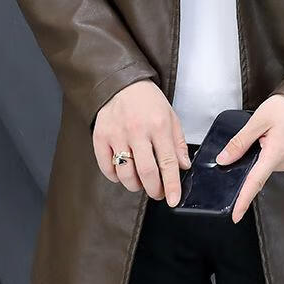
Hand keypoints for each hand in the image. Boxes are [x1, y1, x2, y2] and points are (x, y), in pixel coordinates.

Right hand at [92, 79, 190, 206]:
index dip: (171, 185)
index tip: (173, 200)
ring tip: (141, 183)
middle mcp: (137, 131)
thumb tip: (183, 166)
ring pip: (125, 174)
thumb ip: (177, 142)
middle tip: (157, 192)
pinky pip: (106, 167)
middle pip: (146, 172)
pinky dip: (115, 177)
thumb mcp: (170, 116)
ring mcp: (117, 135)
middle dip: (154, 189)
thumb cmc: (148, 100)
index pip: (168, 162)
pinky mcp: (100, 137)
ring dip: (135, 186)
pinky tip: (123, 173)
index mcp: (158, 125)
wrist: (121, 83)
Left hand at [214, 94, 283, 222]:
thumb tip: (224, 159)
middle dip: (245, 162)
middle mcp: (282, 162)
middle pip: (255, 172)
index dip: (244, 200)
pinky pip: (267, 160)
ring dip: (254, 154)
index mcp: (275, 154)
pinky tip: (262, 137)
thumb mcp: (258, 121)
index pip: (255, 182)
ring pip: (260, 165)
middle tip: (252, 136)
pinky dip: (260, 153)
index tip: (235, 215)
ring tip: (261, 131)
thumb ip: (240, 142)